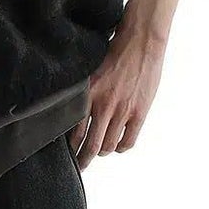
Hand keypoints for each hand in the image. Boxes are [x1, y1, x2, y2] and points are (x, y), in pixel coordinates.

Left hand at [70, 25, 165, 170]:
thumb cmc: (114, 51)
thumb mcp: (90, 70)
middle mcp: (104, 106)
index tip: (67, 152)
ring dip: (103, 152)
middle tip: (79, 166)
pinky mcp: (139, 113)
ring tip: (99, 152)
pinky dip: (121, 148)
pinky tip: (117, 146)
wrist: (141, 42)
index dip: (70, 147)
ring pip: (110, 146)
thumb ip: (82, 91)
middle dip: (83, 160)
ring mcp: (123, 111)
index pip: (74, 132)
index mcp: (88, 95)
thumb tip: (70, 108)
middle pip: (91, 146)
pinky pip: (128, 141)